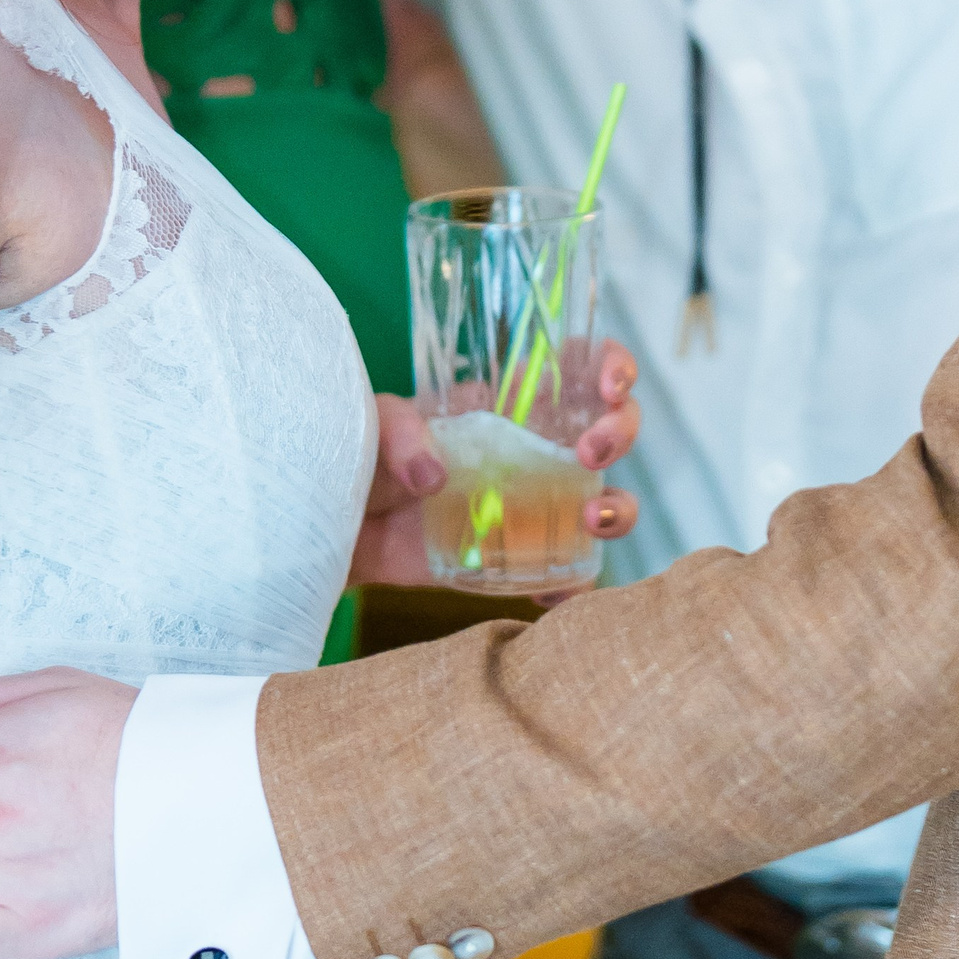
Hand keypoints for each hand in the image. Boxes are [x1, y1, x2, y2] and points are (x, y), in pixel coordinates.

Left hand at [353, 341, 641, 583]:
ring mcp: (531, 505)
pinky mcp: (515, 557)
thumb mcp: (374, 424)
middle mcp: (535, 448)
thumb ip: (399, 433)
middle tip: (589, 454)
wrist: (338, 527)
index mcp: (510, 401)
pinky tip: (553, 592)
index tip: (609, 389)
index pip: (579, 366)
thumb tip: (434, 475)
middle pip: (611, 429)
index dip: (611, 368)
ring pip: (605, 500)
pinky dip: (573, 583)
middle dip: (620, 434)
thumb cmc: (362, 458)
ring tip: (590, 521)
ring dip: (617, 509)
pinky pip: (565, 570)